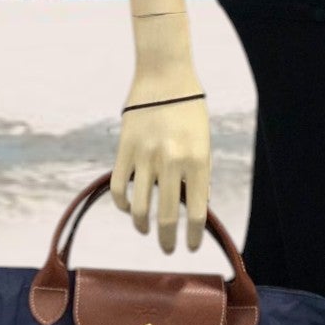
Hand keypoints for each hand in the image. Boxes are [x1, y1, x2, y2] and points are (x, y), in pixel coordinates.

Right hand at [110, 92, 212, 253]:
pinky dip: (122, 204)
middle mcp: (171, 161)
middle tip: (168, 249)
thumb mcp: (204, 141)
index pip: (197, 211)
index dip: (193, 236)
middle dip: (168, 240)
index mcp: (197, 160)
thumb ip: (200, 174)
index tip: (191, 247)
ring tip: (146, 230)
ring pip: (139, 208)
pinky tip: (128, 208)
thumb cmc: (190, 109)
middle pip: (168, 216)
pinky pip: (120, 187)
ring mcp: (146, 155)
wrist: (165, 75)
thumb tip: (197, 206)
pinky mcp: (125, 148)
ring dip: (142, 226)